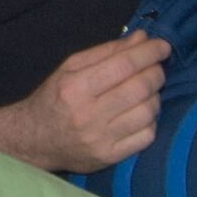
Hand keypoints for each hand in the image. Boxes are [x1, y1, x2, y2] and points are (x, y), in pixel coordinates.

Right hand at [6, 32, 171, 170]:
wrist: (34, 140)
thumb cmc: (54, 98)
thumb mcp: (71, 67)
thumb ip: (107, 51)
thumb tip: (142, 38)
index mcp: (75, 87)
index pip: (123, 65)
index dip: (149, 52)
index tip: (163, 46)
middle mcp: (87, 114)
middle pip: (139, 88)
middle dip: (156, 72)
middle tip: (156, 67)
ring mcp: (100, 139)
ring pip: (148, 112)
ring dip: (155, 96)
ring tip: (147, 90)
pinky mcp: (110, 158)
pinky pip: (147, 136)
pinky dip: (151, 120)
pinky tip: (141, 113)